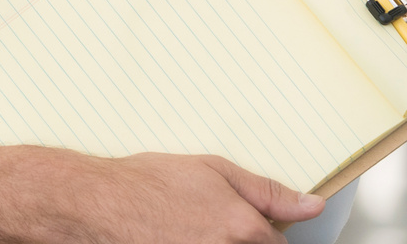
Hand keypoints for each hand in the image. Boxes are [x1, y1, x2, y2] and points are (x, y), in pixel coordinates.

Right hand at [0, 146, 322, 243]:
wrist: (95, 205)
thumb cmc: (146, 184)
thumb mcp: (212, 170)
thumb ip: (268, 191)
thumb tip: (311, 205)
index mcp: (245, 231)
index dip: (263, 234)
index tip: (246, 228)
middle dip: (241, 242)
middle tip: (207, 228)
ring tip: (188, 233)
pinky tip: (177, 240)